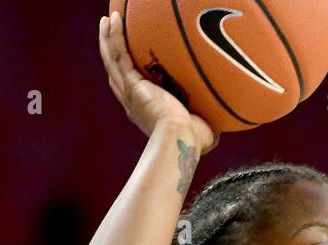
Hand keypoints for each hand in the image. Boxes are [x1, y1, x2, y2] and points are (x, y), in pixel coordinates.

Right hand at [99, 11, 218, 153]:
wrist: (182, 140)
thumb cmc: (193, 141)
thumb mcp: (198, 127)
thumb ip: (204, 120)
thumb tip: (220, 119)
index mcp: (143, 110)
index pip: (129, 86)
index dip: (125, 71)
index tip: (125, 57)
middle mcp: (131, 100)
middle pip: (115, 69)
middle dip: (110, 49)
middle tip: (108, 30)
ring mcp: (129, 91)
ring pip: (113, 58)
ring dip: (108, 37)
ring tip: (107, 19)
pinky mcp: (132, 84)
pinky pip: (119, 54)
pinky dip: (114, 36)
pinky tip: (113, 20)